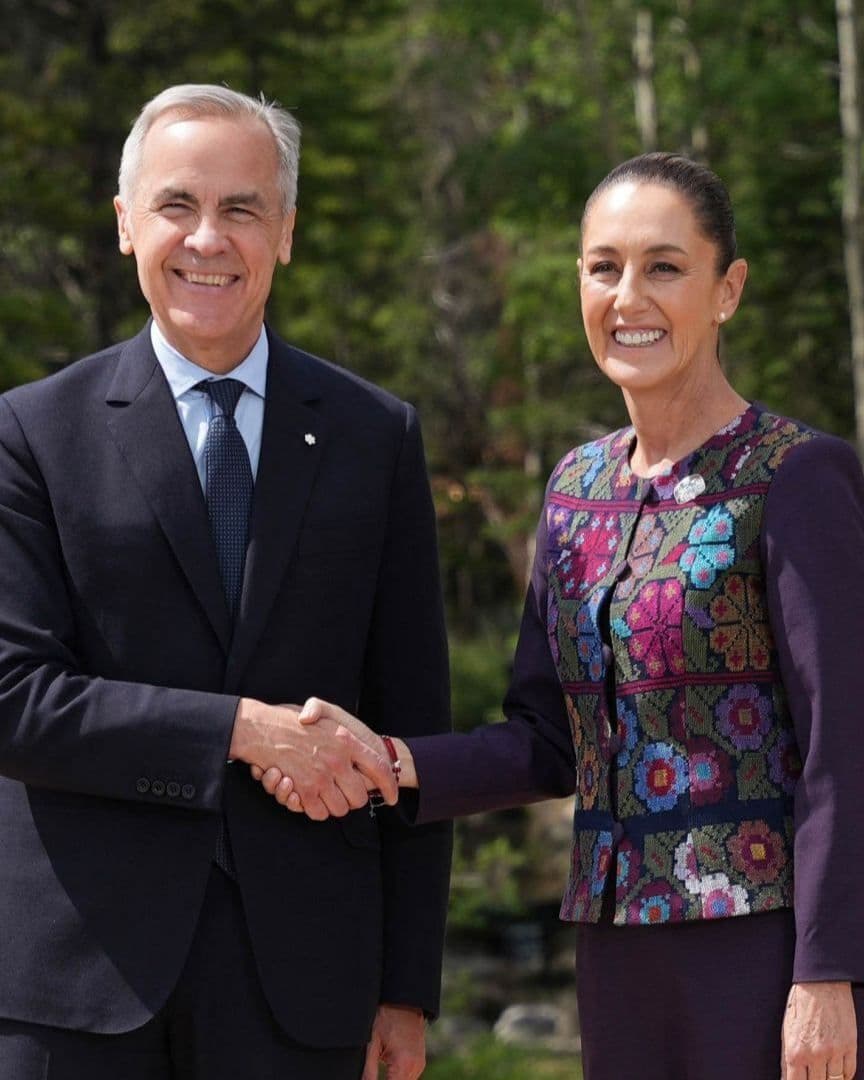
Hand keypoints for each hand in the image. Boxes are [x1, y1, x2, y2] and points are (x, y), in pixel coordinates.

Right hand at [229, 698, 396, 819]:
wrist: (261, 728)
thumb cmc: (290, 719)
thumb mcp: (323, 712)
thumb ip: (343, 731)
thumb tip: (361, 753)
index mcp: (346, 740)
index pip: (380, 768)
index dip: (389, 785)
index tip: (392, 796)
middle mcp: (337, 760)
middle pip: (359, 796)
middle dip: (353, 799)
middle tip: (344, 793)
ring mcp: (320, 777)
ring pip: (340, 809)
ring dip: (332, 805)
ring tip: (323, 793)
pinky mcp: (303, 791)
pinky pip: (317, 813)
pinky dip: (313, 810)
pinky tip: (306, 796)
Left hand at [363, 1004, 425, 1079]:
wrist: (404, 1000)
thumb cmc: (386, 1018)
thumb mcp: (372, 1042)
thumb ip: (368, 1070)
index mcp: (403, 1064)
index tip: (370, 1079)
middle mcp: (415, 1067)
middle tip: (371, 1075)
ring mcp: (419, 1065)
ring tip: (379, 1069)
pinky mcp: (419, 1062)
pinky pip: (408, 1078)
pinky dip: (397, 1077)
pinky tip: (388, 1069)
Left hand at [781, 981, 856, 1078]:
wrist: (821, 983)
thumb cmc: (800, 1006)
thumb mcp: (786, 1031)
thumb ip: (786, 1059)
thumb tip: (786, 1079)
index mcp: (795, 1052)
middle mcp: (815, 1054)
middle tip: (812, 1075)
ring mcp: (834, 1051)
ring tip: (823, 1075)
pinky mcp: (850, 1046)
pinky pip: (849, 1073)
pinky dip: (843, 1075)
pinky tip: (836, 1071)